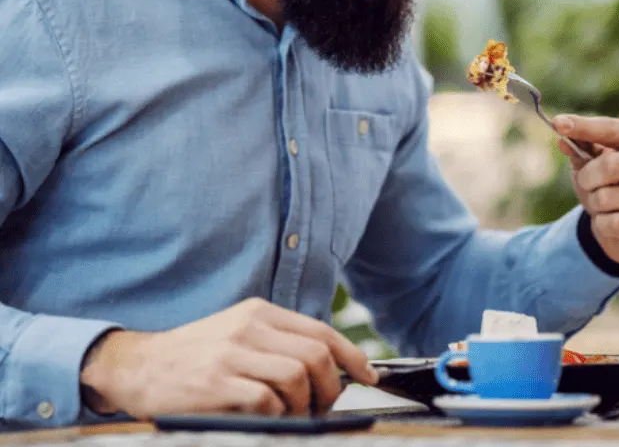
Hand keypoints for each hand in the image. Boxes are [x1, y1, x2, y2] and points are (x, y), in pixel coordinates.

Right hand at [80, 298, 378, 418]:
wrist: (139, 365)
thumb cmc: (196, 355)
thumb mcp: (238, 333)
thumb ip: (277, 343)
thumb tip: (328, 366)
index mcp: (260, 313)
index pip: (321, 331)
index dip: (352, 356)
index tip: (368, 376)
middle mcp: (250, 326)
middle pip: (316, 355)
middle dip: (332, 388)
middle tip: (324, 408)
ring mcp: (232, 353)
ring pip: (297, 377)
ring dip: (304, 406)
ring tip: (293, 415)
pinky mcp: (216, 382)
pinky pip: (266, 400)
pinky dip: (276, 414)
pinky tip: (266, 417)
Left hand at [553, 115, 618, 264]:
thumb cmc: (608, 184)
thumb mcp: (591, 161)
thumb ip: (579, 145)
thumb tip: (562, 132)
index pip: (611, 128)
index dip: (583, 126)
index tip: (557, 123)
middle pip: (610, 165)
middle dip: (588, 177)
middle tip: (587, 183)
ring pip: (607, 198)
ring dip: (594, 203)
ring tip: (604, 204)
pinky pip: (615, 224)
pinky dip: (603, 224)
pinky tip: (613, 222)